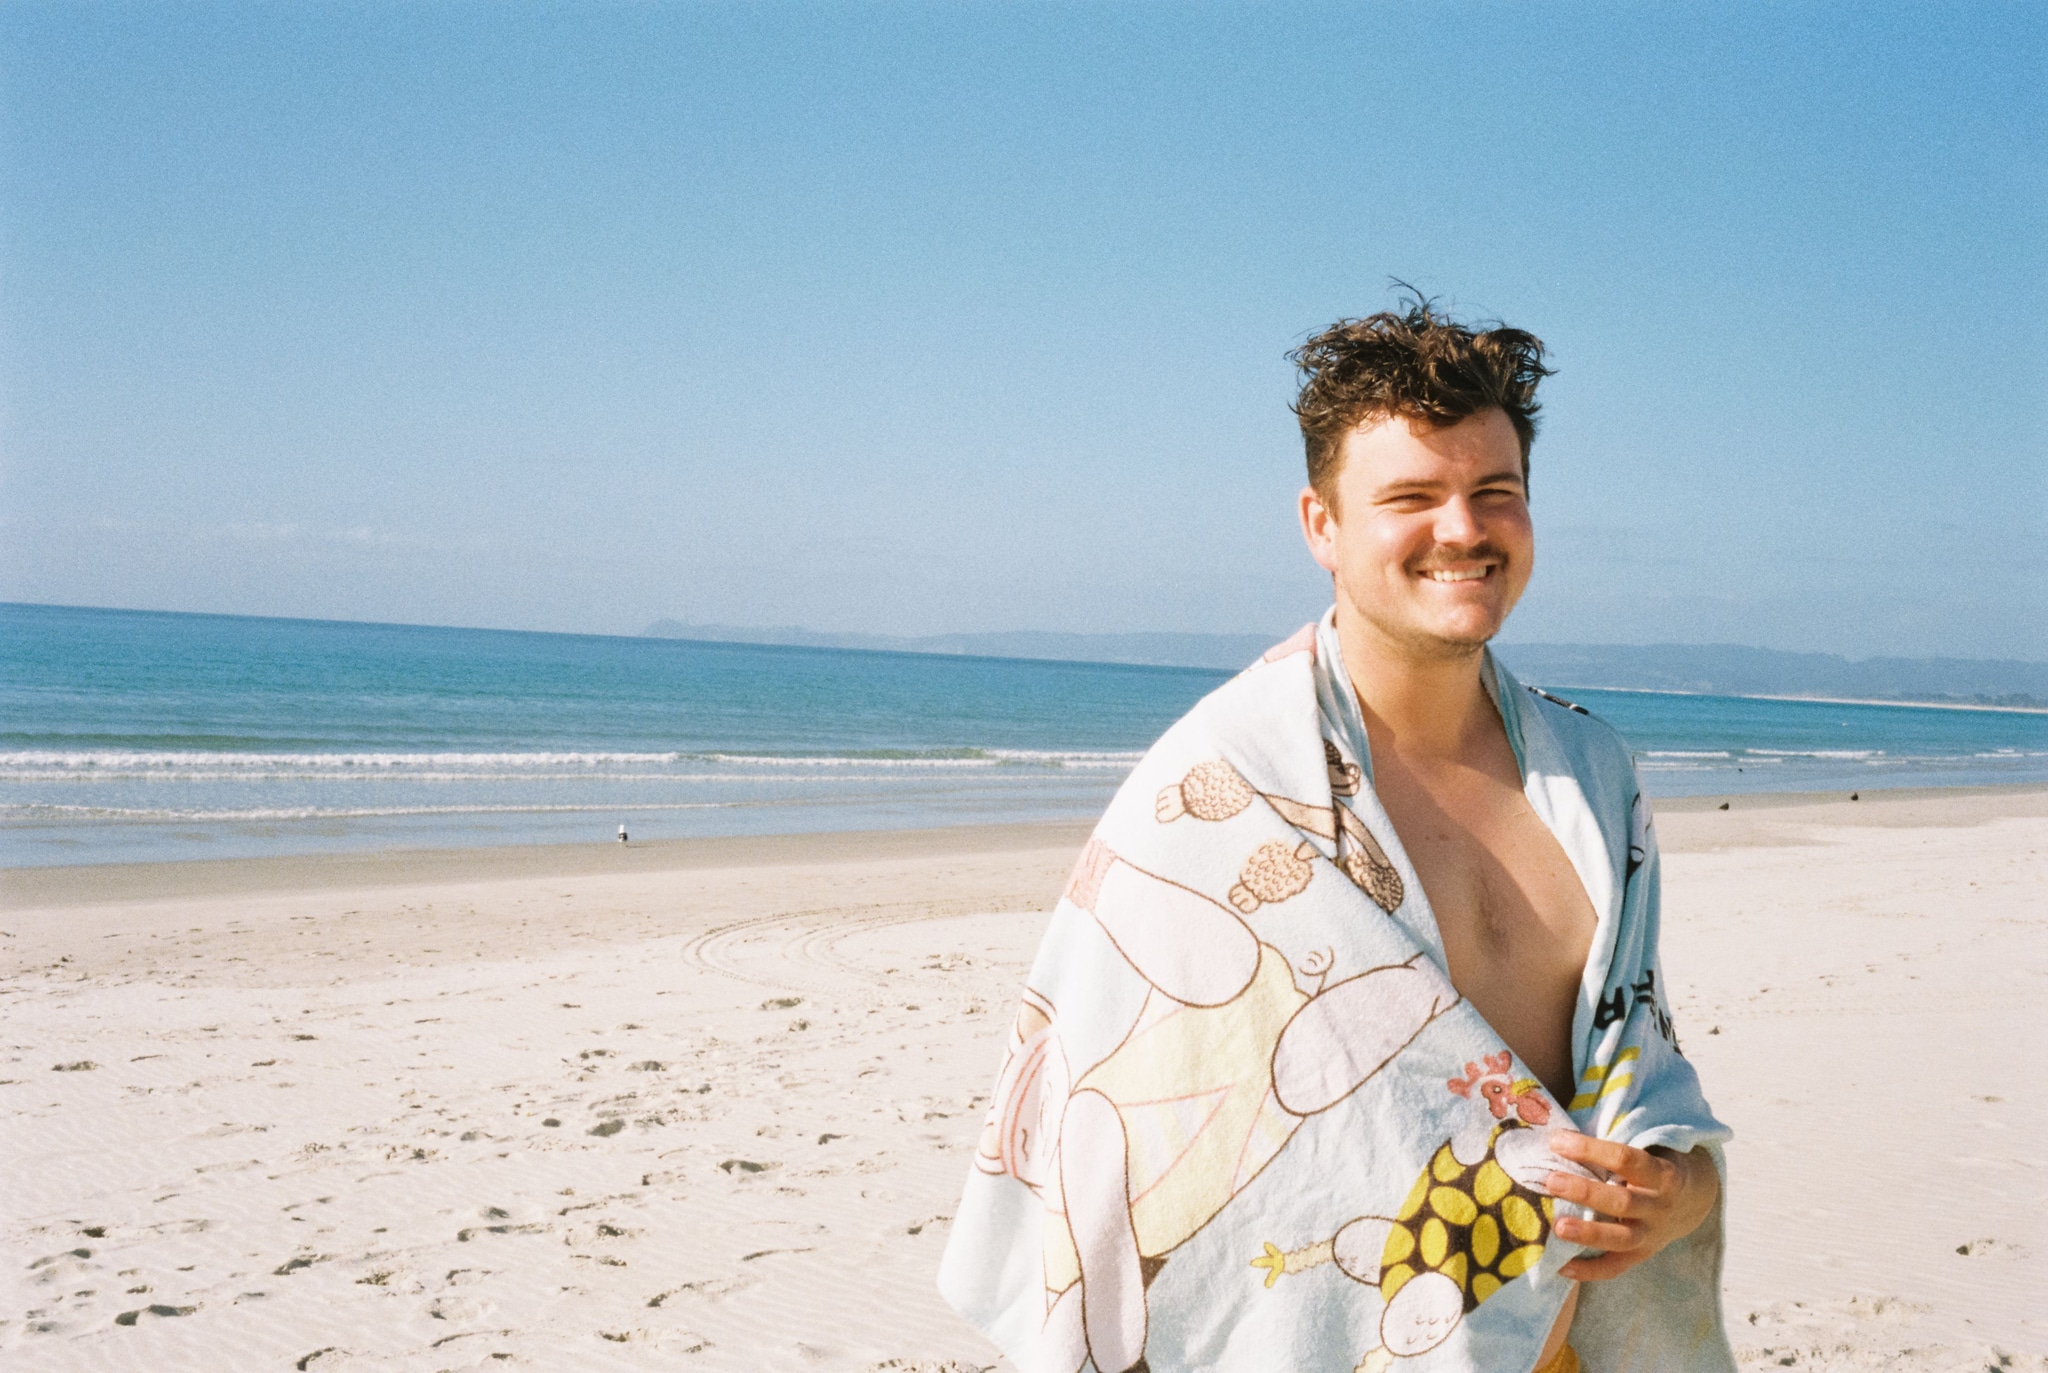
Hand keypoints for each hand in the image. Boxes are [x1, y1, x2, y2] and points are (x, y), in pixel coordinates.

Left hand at [1544, 1135, 1718, 1280]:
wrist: (1693, 1200)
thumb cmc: (1655, 1165)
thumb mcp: (1648, 1147)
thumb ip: (1614, 1143)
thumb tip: (1557, 1130)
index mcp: (1661, 1174)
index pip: (1625, 1159)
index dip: (1590, 1149)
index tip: (1557, 1141)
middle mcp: (1659, 1207)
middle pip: (1622, 1202)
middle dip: (1585, 1192)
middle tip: (1550, 1181)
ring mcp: (1652, 1235)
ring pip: (1620, 1238)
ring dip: (1588, 1233)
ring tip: (1557, 1227)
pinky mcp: (1641, 1255)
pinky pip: (1615, 1268)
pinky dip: (1588, 1271)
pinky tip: (1560, 1267)